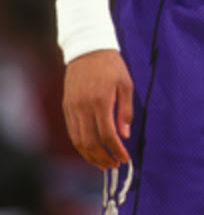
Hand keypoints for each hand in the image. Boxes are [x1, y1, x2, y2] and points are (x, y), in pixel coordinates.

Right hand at [63, 49, 133, 168]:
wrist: (87, 49)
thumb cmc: (112, 66)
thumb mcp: (126, 84)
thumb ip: (125, 110)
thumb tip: (125, 135)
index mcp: (101, 102)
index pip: (107, 135)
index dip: (116, 150)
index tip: (125, 158)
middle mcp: (83, 108)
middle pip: (90, 142)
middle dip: (103, 158)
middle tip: (114, 165)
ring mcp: (72, 109)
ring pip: (78, 141)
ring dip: (90, 156)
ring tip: (103, 163)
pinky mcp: (66, 107)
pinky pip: (72, 132)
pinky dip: (81, 145)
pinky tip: (91, 151)